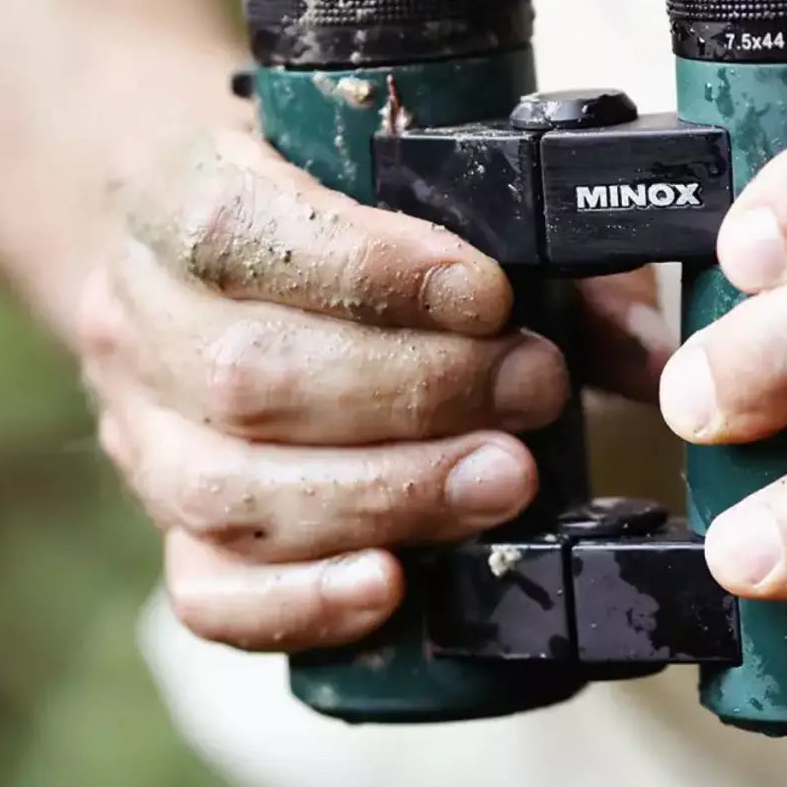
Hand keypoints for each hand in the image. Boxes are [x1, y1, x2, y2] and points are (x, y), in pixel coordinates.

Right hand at [82, 127, 670, 650]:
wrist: (189, 246)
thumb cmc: (316, 208)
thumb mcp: (402, 186)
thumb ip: (530, 252)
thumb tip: (650, 348)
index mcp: (177, 196)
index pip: (240, 230)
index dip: (369, 271)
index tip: (490, 296)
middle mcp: (136, 317)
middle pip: (250, 375)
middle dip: (414, 393)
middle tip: (533, 388)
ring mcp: (139, 430)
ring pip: (232, 488)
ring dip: (386, 492)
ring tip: (504, 478)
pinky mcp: (167, 520)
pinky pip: (205, 589)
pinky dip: (301, 600)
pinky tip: (394, 584)